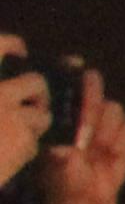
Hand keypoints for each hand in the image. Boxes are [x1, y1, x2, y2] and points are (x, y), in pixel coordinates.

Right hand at [0, 37, 40, 185]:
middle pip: (35, 82)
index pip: (1, 45)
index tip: (20, 50)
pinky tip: (8, 158)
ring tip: (17, 135)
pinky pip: (36, 142)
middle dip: (38, 93)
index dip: (13, 45)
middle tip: (32, 104)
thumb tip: (26, 86)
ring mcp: (11, 116)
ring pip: (42, 114)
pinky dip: (26, 150)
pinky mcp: (23, 141)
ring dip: (35, 124)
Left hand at [43, 83, 124, 203]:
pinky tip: (111, 155)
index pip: (66, 87)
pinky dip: (121, 141)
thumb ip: (63, 160)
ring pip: (113, 108)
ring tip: (99, 148)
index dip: (73, 74)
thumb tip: (67, 151)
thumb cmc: (62, 181)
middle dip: (92, 96)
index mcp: (60, 117)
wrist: (86, 200)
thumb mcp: (57, 171)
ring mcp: (104, 123)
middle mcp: (82, 114)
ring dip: (107, 127)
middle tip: (89, 111)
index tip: (77, 68)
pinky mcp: (123, 135)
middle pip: (93, 87)